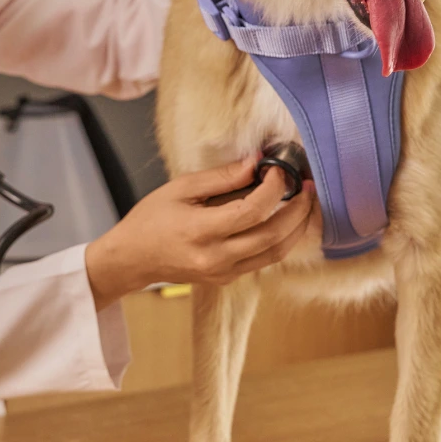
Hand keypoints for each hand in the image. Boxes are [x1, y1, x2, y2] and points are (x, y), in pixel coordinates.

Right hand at [85, 155, 314, 311]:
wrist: (132, 259)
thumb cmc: (150, 219)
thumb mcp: (180, 188)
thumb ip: (221, 177)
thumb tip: (256, 162)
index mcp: (201, 231)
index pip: (253, 210)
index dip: (274, 188)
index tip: (278, 169)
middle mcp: (216, 257)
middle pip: (273, 236)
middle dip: (299, 210)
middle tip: (309, 187)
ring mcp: (223, 272)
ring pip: (276, 253)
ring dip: (297, 228)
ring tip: (306, 204)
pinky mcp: (227, 278)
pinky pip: (263, 260)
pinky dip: (280, 240)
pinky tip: (284, 220)